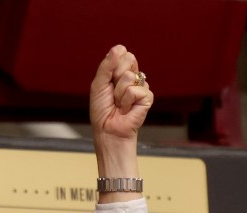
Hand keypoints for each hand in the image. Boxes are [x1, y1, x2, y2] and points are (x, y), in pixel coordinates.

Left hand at [89, 44, 152, 172]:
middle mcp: (133, 76)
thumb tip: (119, 47)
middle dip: (115, 76)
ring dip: (118, 93)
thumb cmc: (102, 111)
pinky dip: (126, 102)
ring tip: (118, 104)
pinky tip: (126, 110)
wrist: (108, 131)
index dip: (112, 65)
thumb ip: (107, 66)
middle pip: (129, 59)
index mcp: (120, 71)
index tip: (108, 81)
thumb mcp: (99, 85)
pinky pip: (136, 90)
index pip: (122, 53)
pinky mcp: (147, 98)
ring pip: (129, 76)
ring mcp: (141, 86)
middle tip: (112, 93)